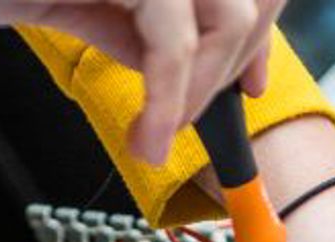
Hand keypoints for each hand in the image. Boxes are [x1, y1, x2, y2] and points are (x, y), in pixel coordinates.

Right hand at [0, 0, 284, 163]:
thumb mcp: (76, 2)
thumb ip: (132, 25)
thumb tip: (176, 67)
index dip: (258, 37)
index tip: (249, 86)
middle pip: (248, 1)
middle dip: (228, 72)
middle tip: (189, 124)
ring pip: (226, 19)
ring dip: (200, 92)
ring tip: (159, 133)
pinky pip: (170, 40)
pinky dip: (168, 100)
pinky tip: (147, 136)